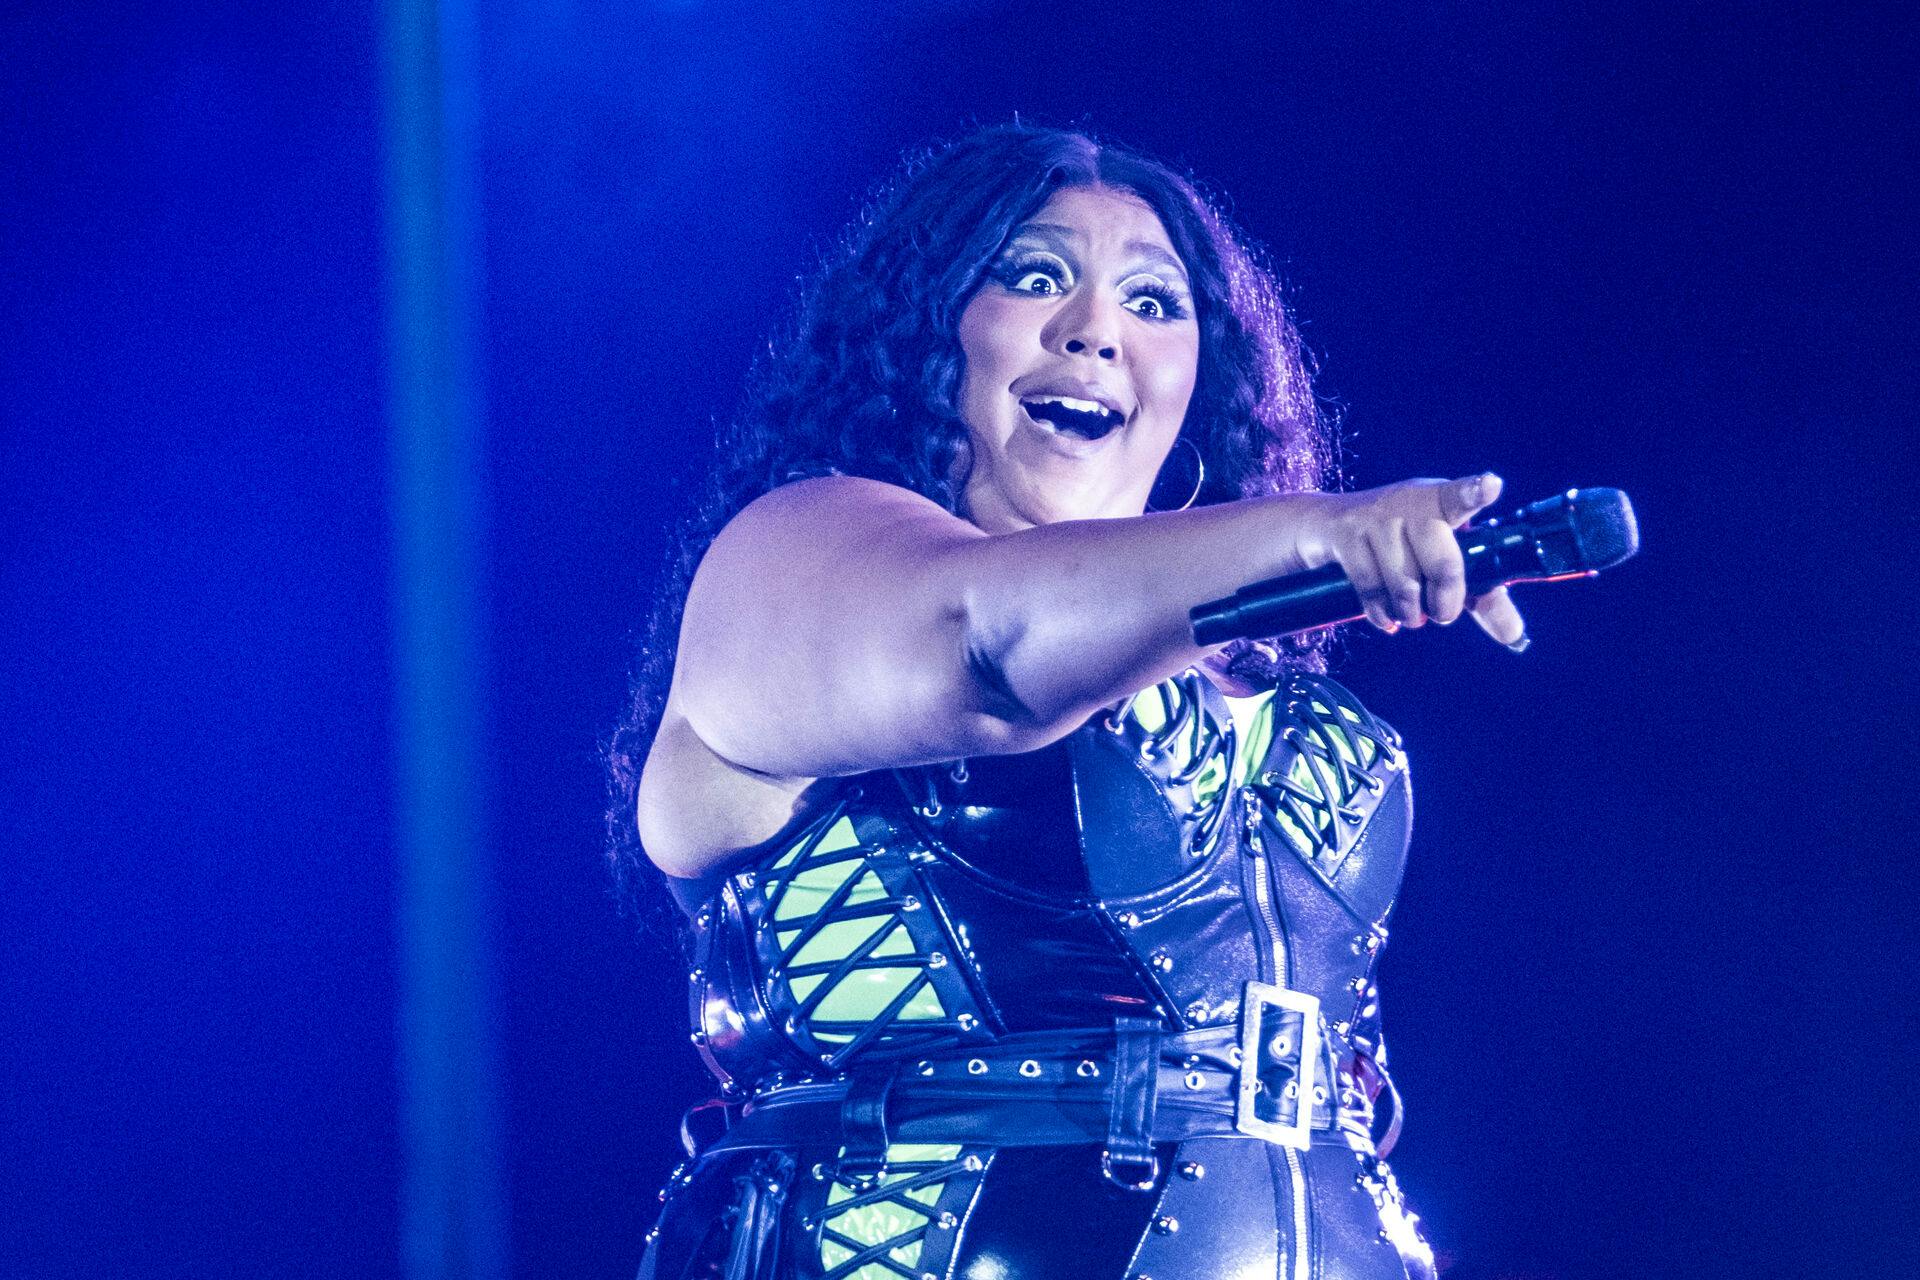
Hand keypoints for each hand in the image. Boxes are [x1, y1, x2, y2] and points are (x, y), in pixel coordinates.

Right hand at [1294, 473, 1527, 646]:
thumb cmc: (1402, 542)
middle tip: (1443, 614)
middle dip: (1446, 601)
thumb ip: (1481, 594)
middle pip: (1443, 563)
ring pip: (1405, 584)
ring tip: (1411, 615)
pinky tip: (1388, 616)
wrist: (1326, 523)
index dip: (1476, 492)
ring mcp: (1376, 518)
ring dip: (1410, 612)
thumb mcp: (1441, 556)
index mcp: (1443, 500)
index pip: (1462, 495)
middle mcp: (1411, 503)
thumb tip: (1513, 635)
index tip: (1490, 486)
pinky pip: (1371, 589)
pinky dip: (1382, 613)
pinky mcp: (1346, 534)